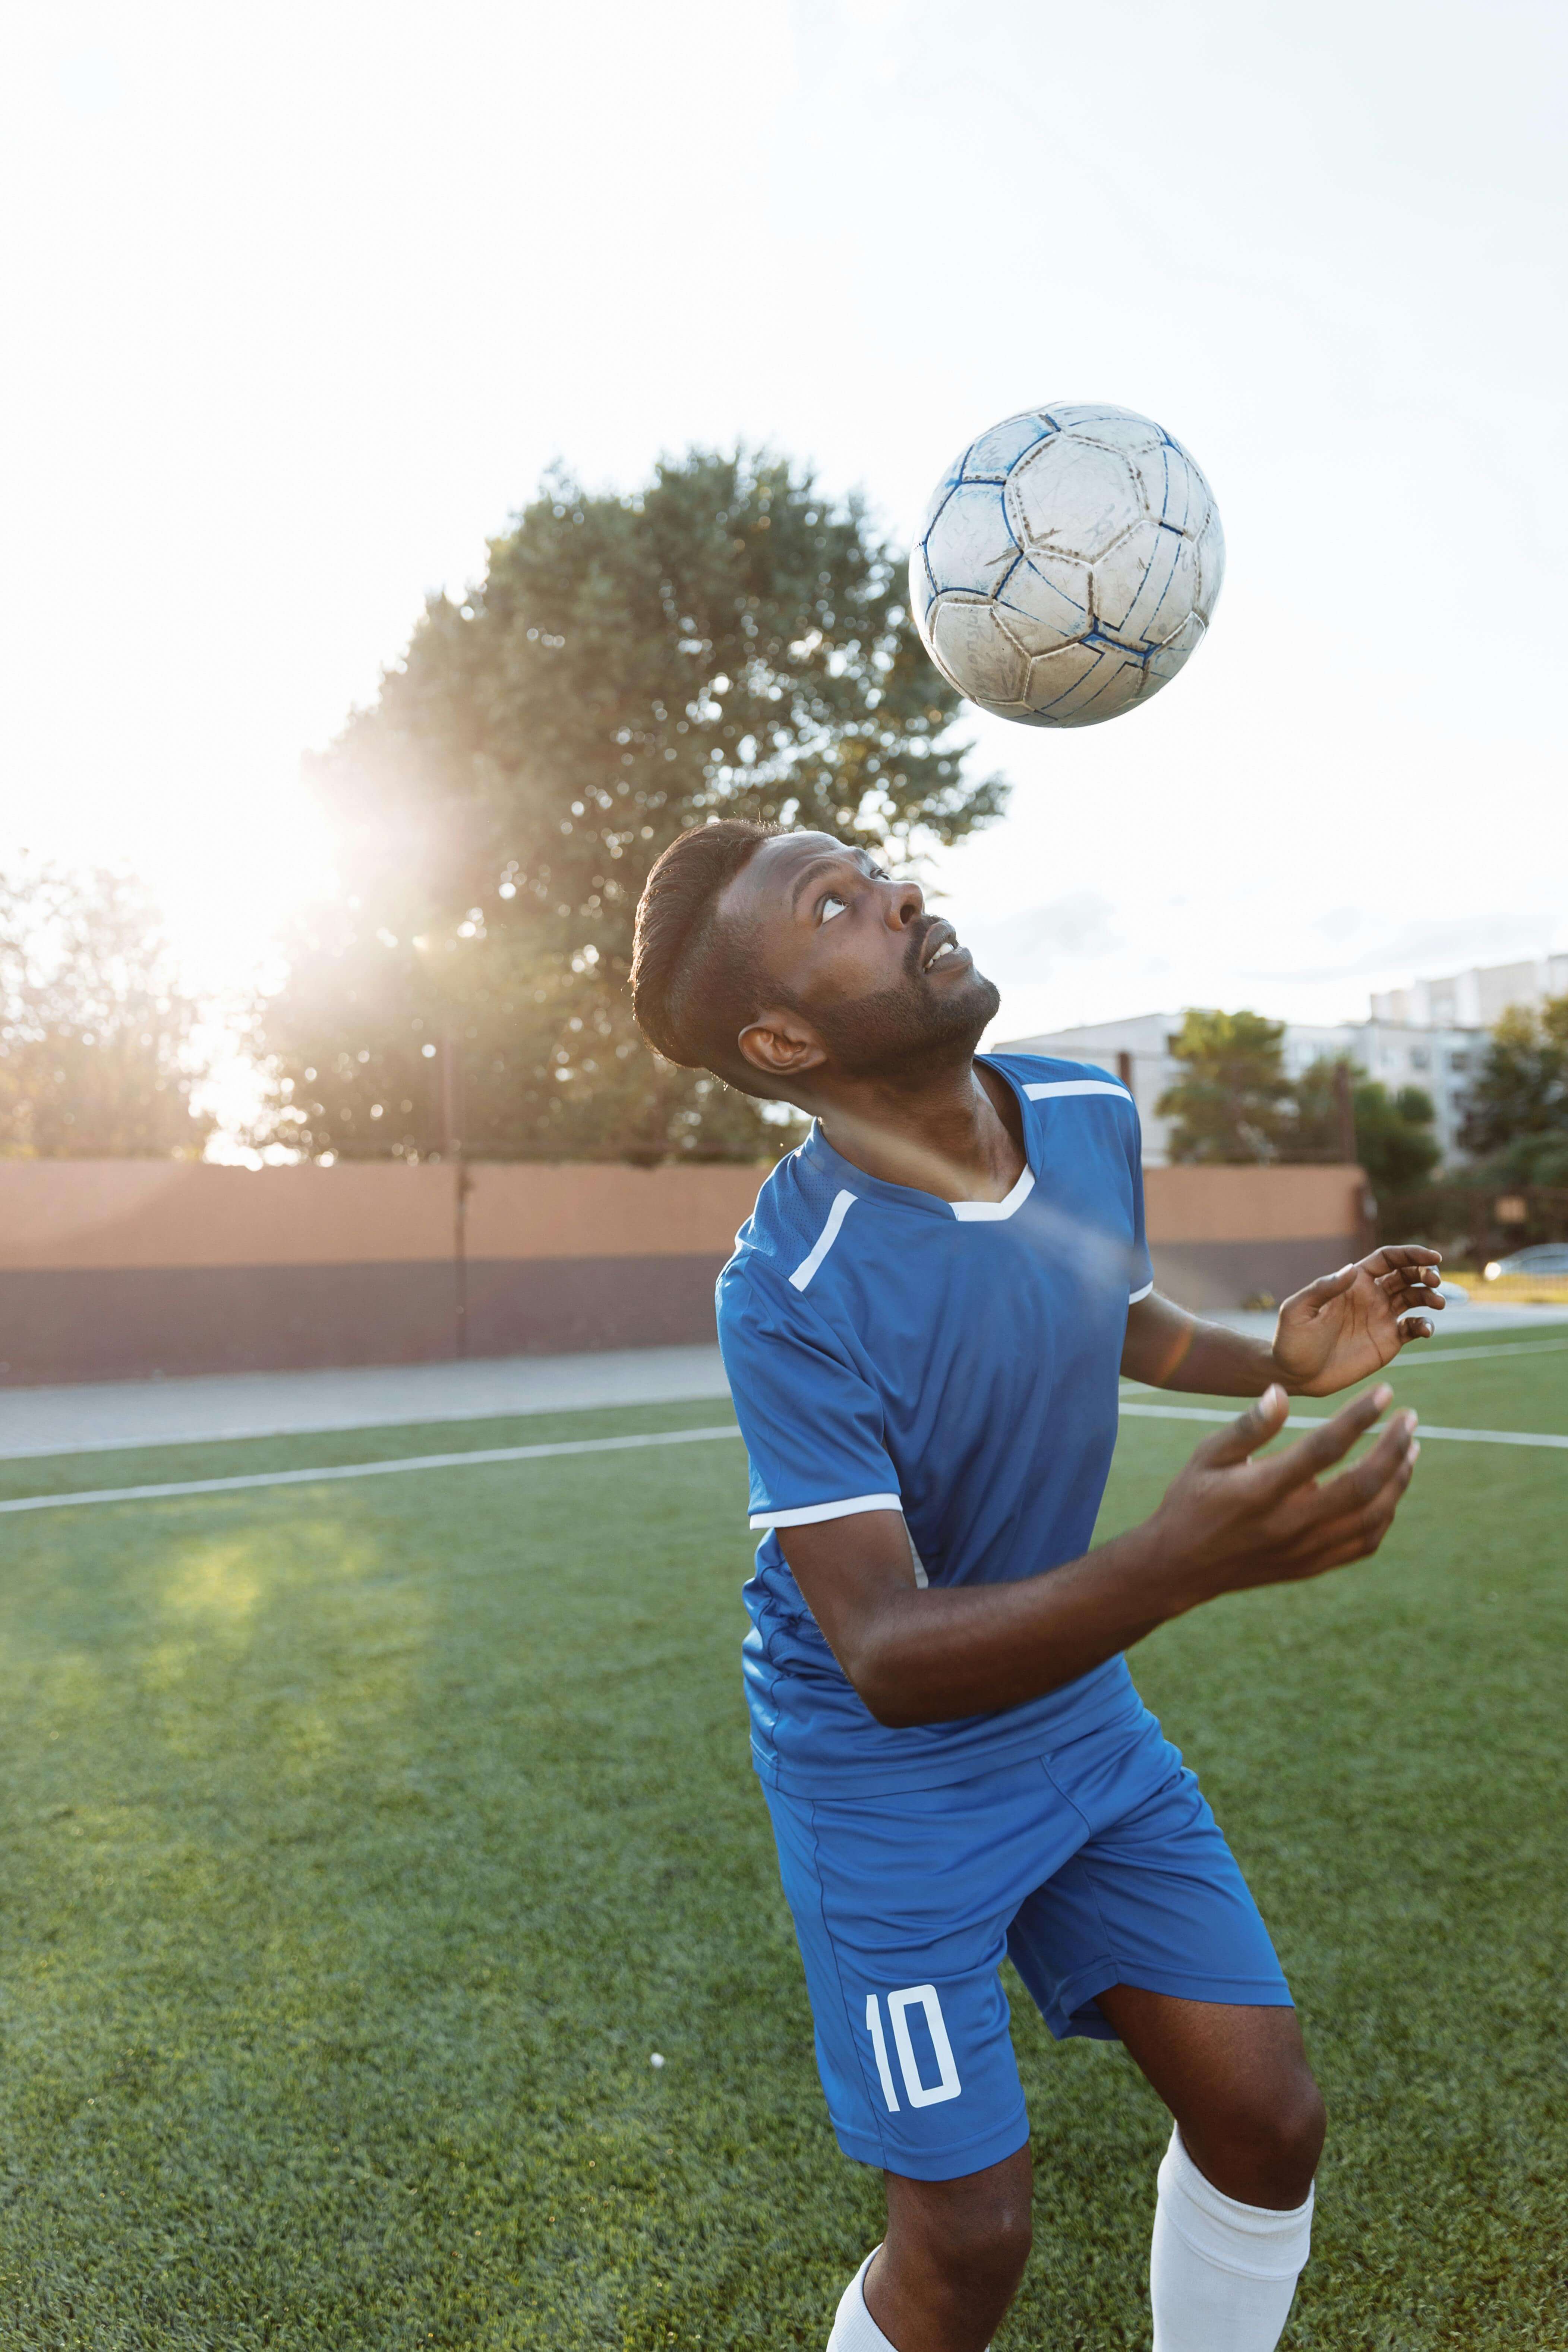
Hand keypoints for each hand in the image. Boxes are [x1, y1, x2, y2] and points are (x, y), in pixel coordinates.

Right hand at [1151, 1383, 1418, 1599]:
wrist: (1179, 1568)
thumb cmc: (1192, 1500)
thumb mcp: (1207, 1455)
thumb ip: (1248, 1426)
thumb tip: (1281, 1392)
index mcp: (1261, 1490)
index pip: (1323, 1448)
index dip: (1359, 1417)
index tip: (1385, 1393)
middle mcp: (1289, 1524)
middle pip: (1362, 1485)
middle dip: (1394, 1448)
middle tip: (1411, 1418)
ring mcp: (1305, 1550)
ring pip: (1372, 1516)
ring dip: (1399, 1480)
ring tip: (1410, 1448)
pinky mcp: (1312, 1566)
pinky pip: (1365, 1543)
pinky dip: (1386, 1514)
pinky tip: (1391, 1489)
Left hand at [1269, 1245, 1444, 1396]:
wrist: (1295, 1375)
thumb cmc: (1291, 1340)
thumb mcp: (1298, 1310)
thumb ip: (1324, 1289)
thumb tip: (1351, 1269)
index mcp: (1353, 1282)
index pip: (1387, 1259)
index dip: (1410, 1254)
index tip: (1432, 1257)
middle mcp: (1371, 1296)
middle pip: (1406, 1275)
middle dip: (1425, 1273)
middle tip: (1435, 1280)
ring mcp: (1381, 1318)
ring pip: (1415, 1298)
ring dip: (1430, 1296)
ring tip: (1437, 1303)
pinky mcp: (1387, 1341)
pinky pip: (1413, 1327)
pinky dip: (1424, 1325)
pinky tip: (1425, 1329)